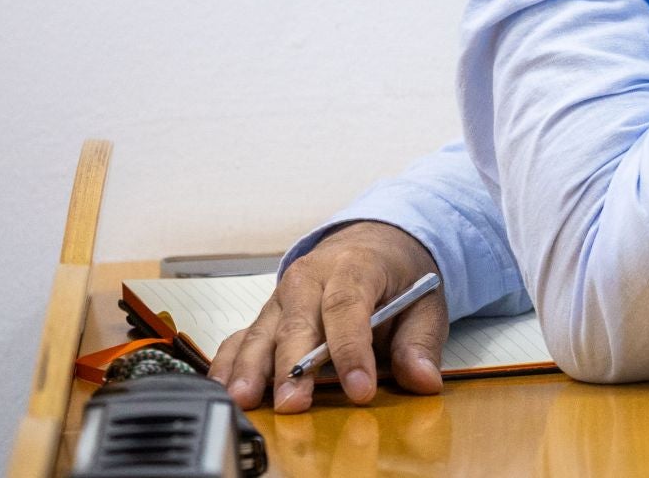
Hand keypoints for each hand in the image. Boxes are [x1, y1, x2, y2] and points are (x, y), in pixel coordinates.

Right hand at [208, 222, 448, 412]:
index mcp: (355, 265)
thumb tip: (424, 379)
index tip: (360, 388)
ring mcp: (282, 297)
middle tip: (294, 404)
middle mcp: (311, 278)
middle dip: (293, 366)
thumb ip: (420, 342)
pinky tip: (223, 389)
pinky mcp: (267, 316)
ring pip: (263, 332)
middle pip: (298, 323)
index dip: (352, 349)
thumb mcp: (423, 303)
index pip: (348, 306)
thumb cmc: (397, 277)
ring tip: (244, 400)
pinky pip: (242, 337)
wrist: (373, 244)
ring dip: (252, 368)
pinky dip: (230, 363)